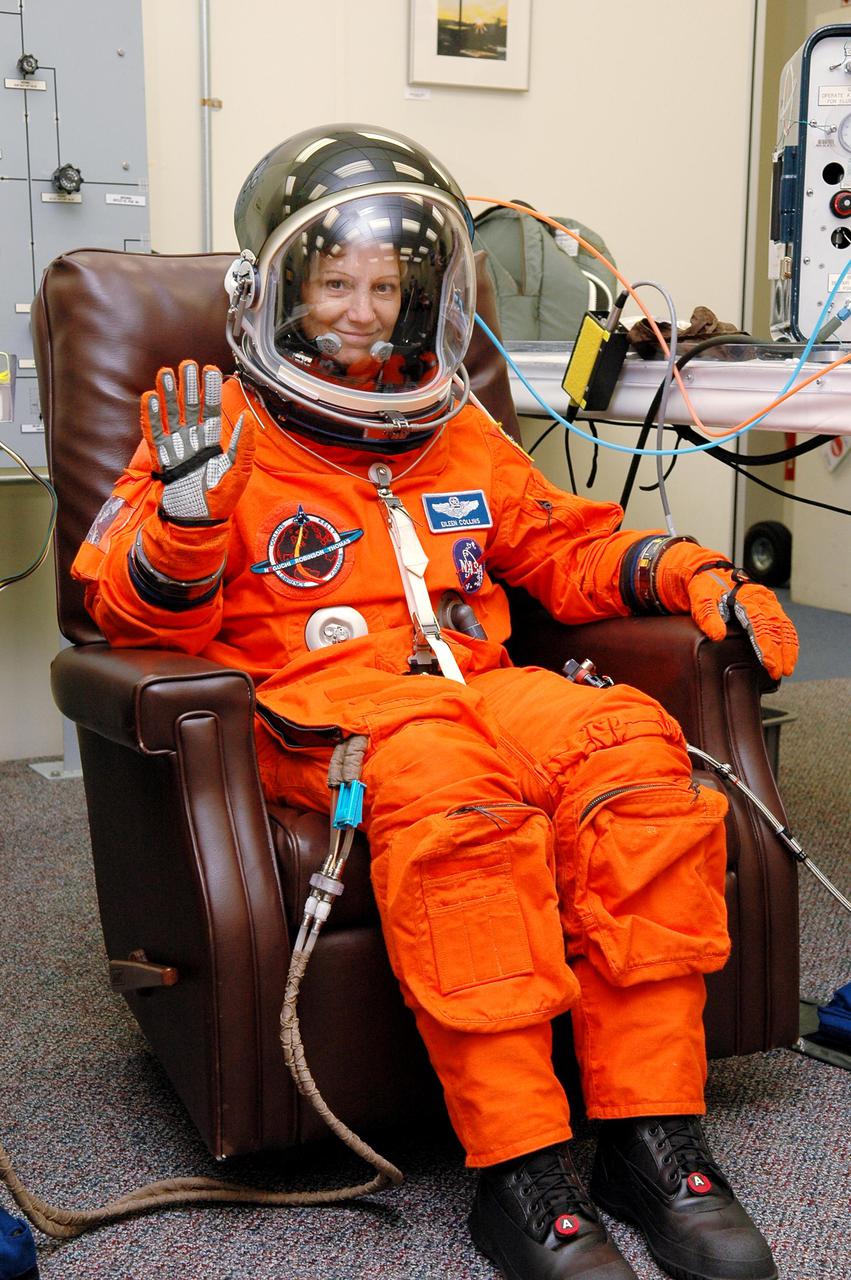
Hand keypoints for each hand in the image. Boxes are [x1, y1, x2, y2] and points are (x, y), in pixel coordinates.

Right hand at [141, 360, 253, 523]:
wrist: (196, 521)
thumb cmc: (219, 500)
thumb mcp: (238, 473)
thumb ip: (244, 445)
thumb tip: (247, 418)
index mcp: (212, 443)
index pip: (210, 410)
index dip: (209, 390)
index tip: (209, 370)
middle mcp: (192, 441)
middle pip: (188, 407)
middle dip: (187, 385)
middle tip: (187, 364)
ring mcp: (175, 447)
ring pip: (169, 414)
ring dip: (167, 394)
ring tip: (165, 373)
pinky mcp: (160, 457)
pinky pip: (153, 432)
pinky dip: (150, 415)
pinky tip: (149, 397)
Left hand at [655, 543, 798, 678]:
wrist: (709, 573)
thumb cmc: (706, 588)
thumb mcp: (701, 599)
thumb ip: (708, 615)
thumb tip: (717, 636)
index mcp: (746, 596)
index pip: (760, 624)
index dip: (766, 646)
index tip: (769, 664)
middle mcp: (762, 598)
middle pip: (777, 627)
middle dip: (781, 652)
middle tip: (781, 673)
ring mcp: (768, 602)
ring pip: (784, 626)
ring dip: (789, 648)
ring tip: (788, 669)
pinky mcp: (769, 606)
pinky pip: (784, 624)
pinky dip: (789, 641)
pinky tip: (789, 655)